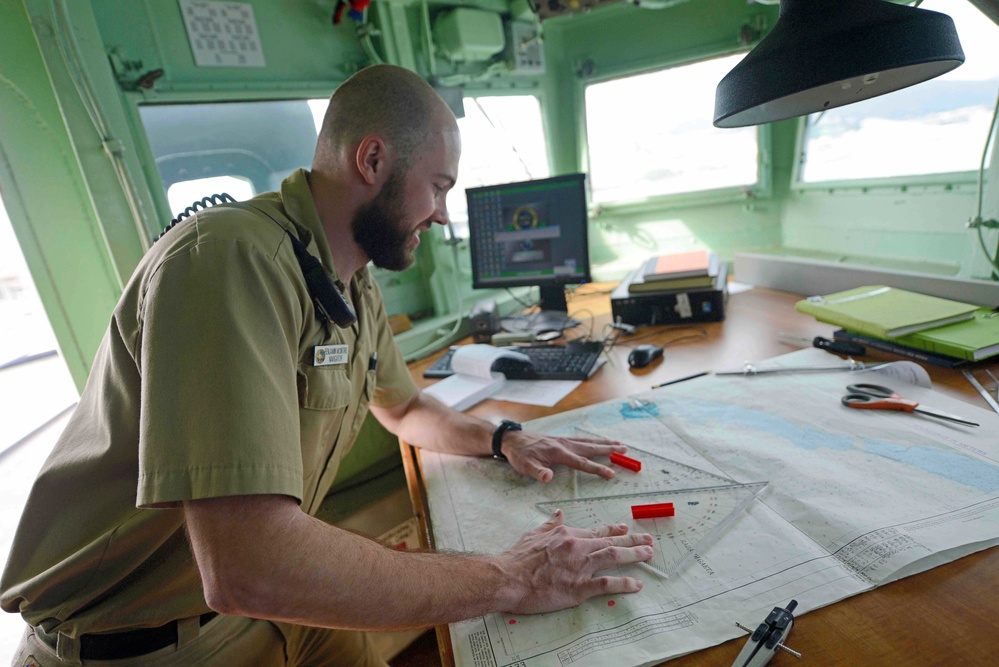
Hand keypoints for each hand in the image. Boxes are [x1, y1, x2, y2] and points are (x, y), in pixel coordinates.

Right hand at [497, 509, 653, 613]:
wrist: (507, 577)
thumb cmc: (517, 558)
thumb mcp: (533, 534)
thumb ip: (549, 525)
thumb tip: (558, 513)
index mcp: (567, 534)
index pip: (596, 531)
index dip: (614, 530)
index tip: (626, 528)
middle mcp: (577, 547)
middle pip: (611, 542)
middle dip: (632, 540)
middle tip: (649, 540)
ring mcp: (579, 567)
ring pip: (613, 557)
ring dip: (634, 555)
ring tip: (649, 554)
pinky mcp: (578, 587)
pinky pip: (606, 584)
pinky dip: (624, 584)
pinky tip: (636, 584)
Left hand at [500, 430, 626, 482]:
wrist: (512, 439)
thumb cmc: (519, 455)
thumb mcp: (524, 466)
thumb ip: (537, 472)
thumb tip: (548, 477)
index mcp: (558, 452)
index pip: (581, 462)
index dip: (597, 468)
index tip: (611, 473)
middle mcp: (564, 444)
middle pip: (590, 448)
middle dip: (608, 450)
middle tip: (625, 450)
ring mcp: (564, 440)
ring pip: (588, 441)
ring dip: (604, 443)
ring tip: (619, 444)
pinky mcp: (562, 439)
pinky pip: (582, 439)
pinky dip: (594, 440)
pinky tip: (599, 441)